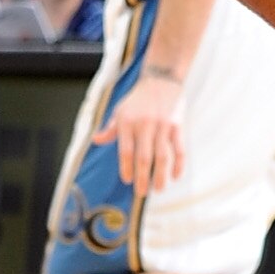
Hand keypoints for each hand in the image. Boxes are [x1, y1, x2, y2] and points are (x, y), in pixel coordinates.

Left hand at [97, 66, 187, 194]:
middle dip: (143, 178)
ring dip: (161, 176)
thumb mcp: (120, 110)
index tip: (127, 181)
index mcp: (127, 122)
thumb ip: (110, 128)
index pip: (125, 150)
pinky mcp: (177, 126)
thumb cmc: (137, 100)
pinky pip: (179, 149)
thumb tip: (96, 140)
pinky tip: (175, 176)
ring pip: (162, 156)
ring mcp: (162, 125)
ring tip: (158, 189)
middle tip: (141, 193)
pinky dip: (178, 165)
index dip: (126, 167)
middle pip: (144, 157)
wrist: (161, 80)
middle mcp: (144, 124)